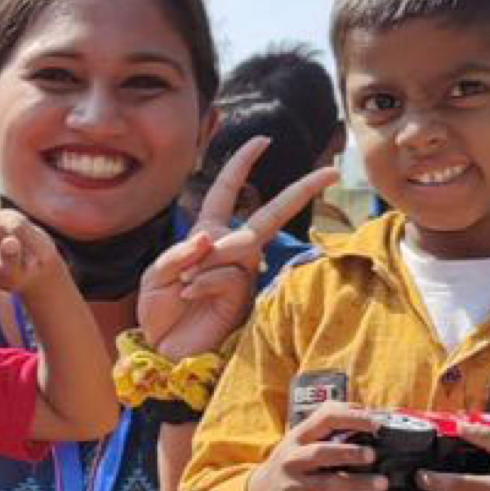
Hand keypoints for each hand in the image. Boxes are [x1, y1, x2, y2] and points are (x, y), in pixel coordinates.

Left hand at [0, 194, 66, 297]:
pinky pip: (19, 226)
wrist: (37, 264)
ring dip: (24, 246)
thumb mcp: (16, 278)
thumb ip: (11, 263)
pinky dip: (31, 239)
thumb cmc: (19, 275)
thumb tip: (8, 240)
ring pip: (4, 230)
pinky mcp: (4, 217)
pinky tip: (34, 247)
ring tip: (33, 258)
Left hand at [139, 136, 338, 357]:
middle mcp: (230, 251)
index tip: (263, 140)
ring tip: (183, 284)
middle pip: (270, 215)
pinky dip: (202, 283)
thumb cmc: (161, 311)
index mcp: (207, 235)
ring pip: (238, 246)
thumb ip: (179, 254)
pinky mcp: (244, 297)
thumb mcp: (157, 275)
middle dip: (300, 191)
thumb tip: (209, 237)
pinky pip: (226, 275)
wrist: (164, 350)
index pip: (226, 192)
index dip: (242, 165)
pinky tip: (189, 296)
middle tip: (332, 172)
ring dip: (206, 262)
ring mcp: (241, 274)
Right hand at [244, 404, 386, 490]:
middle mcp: (293, 460)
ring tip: (381, 483)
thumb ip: (326, 426)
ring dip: (358, 484)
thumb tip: (366, 412)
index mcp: (298, 437)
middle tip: (372, 455)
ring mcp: (294, 488)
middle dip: (349, 453)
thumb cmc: (289, 463)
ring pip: (328, 485)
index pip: (325, 418)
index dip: (352, 418)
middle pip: (321, 453)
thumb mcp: (299, 439)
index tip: (376, 424)